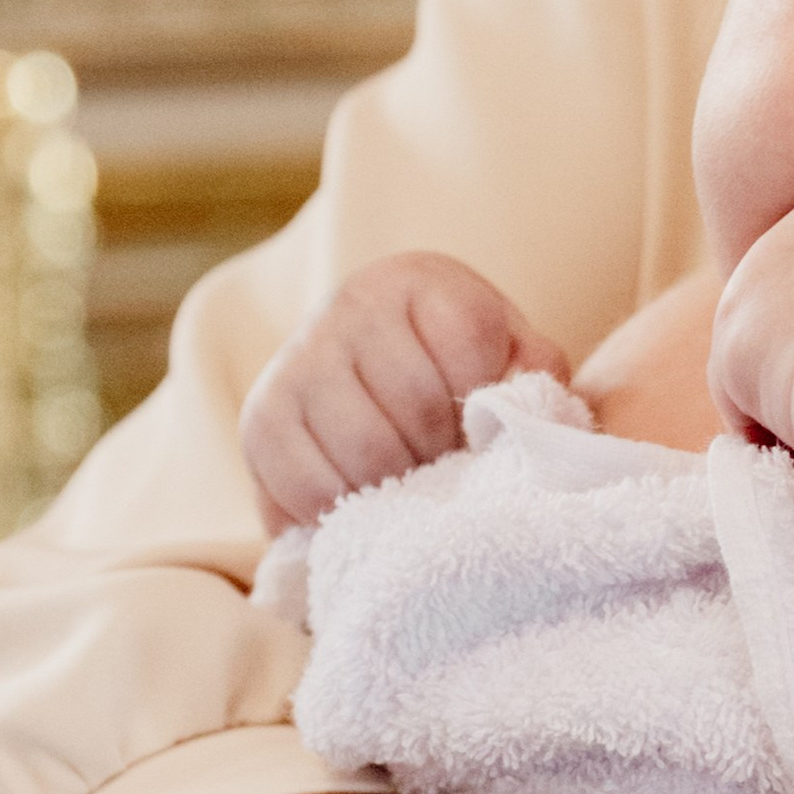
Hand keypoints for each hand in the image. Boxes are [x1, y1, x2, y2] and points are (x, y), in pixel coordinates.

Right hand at [238, 253, 567, 531]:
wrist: (365, 385)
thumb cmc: (454, 375)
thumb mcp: (508, 358)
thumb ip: (534, 375)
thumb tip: (531, 415)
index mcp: (419, 280)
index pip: (468, 338)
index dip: (485, 400)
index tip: (482, 423)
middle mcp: (349, 305)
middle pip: (416, 407)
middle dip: (445, 454)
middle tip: (449, 469)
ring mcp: (296, 361)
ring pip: (367, 454)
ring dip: (402, 489)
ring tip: (413, 487)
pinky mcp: (259, 422)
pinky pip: (314, 490)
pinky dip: (351, 512)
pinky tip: (368, 499)